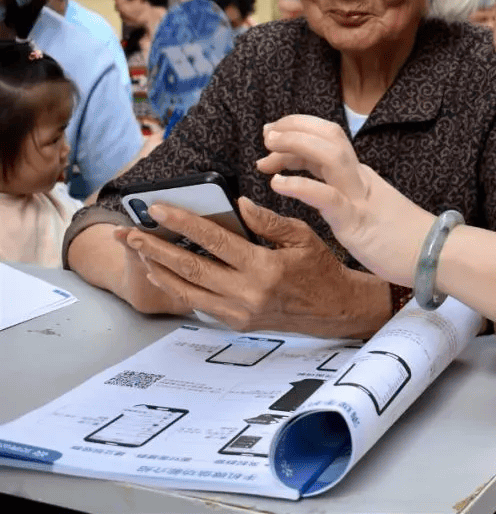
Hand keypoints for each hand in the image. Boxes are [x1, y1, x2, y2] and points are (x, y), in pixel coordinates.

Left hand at [124, 197, 391, 337]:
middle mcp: (248, 294)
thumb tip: (237, 204)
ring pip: (187, 291)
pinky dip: (175, 288)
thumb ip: (267, 221)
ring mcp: (239, 313)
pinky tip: (161, 273)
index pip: (215, 241)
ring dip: (158, 270)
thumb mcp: (302, 237)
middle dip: (156, 248)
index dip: (183, 222)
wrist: (334, 309)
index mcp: (264, 268)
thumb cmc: (320, 269)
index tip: (159, 208)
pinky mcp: (236, 323)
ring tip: (138, 251)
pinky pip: (198, 304)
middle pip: (190, 268)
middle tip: (130, 232)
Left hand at [257, 115, 433, 287]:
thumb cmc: (402, 239)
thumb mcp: (368, 208)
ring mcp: (359, 197)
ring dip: (294, 146)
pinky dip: (300, 185)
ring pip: (328, 154)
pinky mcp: (357, 221)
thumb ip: (346, 193)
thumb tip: (320, 186)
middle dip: (294, 127)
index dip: (298, 131)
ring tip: (267, 152)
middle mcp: (359, 178)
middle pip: (328, 134)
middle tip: (266, 135)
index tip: (273, 139)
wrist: (436, 255)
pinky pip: (327, 196)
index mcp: (360, 175)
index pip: (328, 139)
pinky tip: (278, 184)